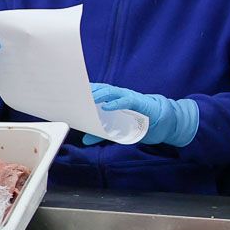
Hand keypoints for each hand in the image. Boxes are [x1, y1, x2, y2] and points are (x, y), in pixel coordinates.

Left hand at [82, 83, 200, 146]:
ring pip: (111, 92)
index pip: (93, 91)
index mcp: (110, 99)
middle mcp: (117, 95)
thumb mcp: (116, 130)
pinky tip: (107, 106)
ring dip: (99, 94)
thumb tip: (84, 140)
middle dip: (86, 90)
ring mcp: (128, 97)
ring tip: (87, 98)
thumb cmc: (136, 121)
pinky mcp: (138, 102)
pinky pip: (126, 100)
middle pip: (99, 89)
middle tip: (72, 94)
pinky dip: (116, 103)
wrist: (161, 121)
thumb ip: (101, 134)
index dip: (81, 91)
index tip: (68, 92)